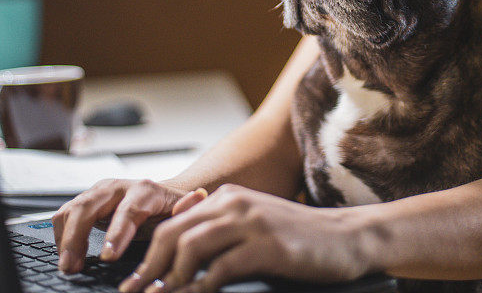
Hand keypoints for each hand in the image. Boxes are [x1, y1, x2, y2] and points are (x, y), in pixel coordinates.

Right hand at [52, 179, 201, 273]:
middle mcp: (118, 187)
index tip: (108, 256)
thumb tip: (197, 197)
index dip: (117, 233)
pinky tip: (66, 255)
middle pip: (89, 206)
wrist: (160, 195)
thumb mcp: (184, 208)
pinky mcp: (86, 200)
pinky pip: (65, 214)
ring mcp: (98, 192)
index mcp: (144, 190)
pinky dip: (61, 235)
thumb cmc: (171, 207)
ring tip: (68, 266)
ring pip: (72, 209)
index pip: (128, 211)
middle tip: (73, 266)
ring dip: (65, 238)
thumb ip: (188, 206)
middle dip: (77, 237)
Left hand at [117, 184, 376, 292]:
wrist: (347, 236)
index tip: (134, 281)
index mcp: (229, 197)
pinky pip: (220, 267)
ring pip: (190, 246)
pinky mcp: (267, 245)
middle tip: (134, 292)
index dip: (147, 255)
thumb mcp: (256, 225)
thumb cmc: (301, 238)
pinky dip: (200, 287)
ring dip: (169, 278)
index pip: (173, 223)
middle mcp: (236, 203)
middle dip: (147, 268)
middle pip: (173, 233)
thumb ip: (222, 232)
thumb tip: (179, 262)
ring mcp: (252, 222)